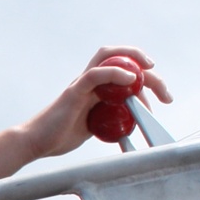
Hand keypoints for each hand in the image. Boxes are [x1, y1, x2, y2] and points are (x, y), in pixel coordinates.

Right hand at [18, 47, 171, 160]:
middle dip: (148, 71)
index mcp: (95, 89)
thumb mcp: (94, 128)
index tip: (162, 96)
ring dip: (135, 61)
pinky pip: (96, 74)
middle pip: (122, 59)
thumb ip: (109, 120)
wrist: (35, 143)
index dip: (147, 79)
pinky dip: (116, 73)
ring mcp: (81, 84)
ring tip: (151, 74)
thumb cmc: (58, 137)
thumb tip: (129, 126)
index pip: (125, 72)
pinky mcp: (74, 92)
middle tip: (165, 92)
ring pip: (109, 56)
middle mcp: (89, 81)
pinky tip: (131, 79)